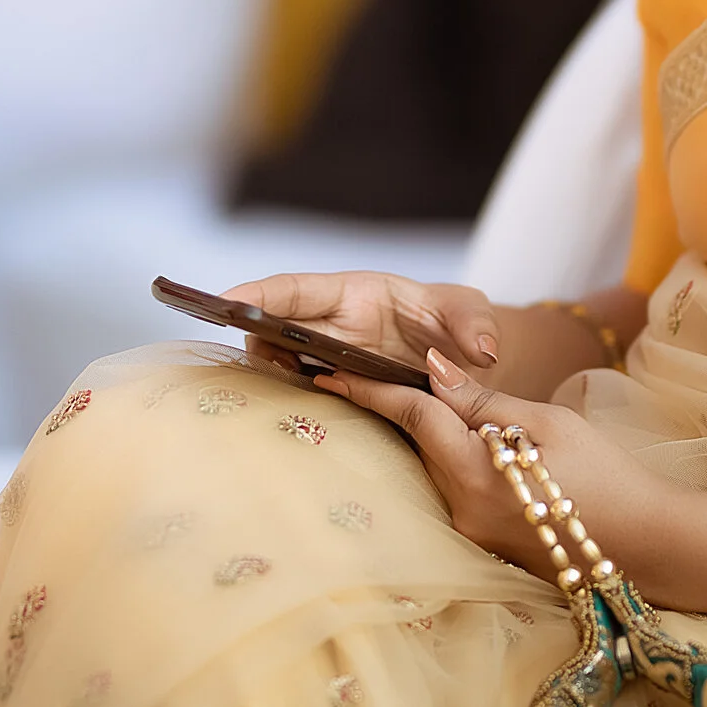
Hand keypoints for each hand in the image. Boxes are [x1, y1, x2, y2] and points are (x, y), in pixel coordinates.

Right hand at [223, 270, 501, 378]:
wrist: (463, 361)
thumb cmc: (460, 323)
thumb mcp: (472, 313)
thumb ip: (475, 325)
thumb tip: (482, 351)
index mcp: (354, 292)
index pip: (296, 289)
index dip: (257, 293)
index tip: (224, 302)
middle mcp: (331, 322)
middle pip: (272, 325)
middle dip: (249, 339)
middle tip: (251, 364)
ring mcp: (328, 356)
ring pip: (277, 360)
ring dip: (267, 375)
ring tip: (275, 395)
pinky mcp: (333, 385)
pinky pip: (299, 389)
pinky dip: (287, 399)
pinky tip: (291, 417)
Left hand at [316, 347, 678, 584]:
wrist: (648, 545)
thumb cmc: (606, 475)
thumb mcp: (547, 422)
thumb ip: (484, 400)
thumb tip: (434, 368)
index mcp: (475, 472)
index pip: (413, 417)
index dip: (373, 388)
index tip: (331, 370)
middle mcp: (462, 508)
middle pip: (418, 444)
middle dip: (399, 408)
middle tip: (368, 372)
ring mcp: (473, 532)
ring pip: (436, 468)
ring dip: (428, 436)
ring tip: (426, 400)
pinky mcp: (486, 544)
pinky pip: (456, 491)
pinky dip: (453, 462)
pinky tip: (469, 445)